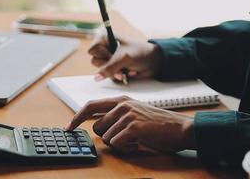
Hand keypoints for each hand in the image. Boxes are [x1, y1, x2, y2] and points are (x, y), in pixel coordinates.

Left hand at [66, 96, 194, 152]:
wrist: (181, 128)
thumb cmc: (158, 123)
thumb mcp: (135, 112)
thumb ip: (116, 115)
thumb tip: (97, 125)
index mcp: (120, 101)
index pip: (90, 106)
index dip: (77, 117)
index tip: (69, 127)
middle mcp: (122, 105)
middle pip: (97, 127)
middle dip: (107, 137)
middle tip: (124, 138)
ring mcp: (127, 115)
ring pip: (107, 138)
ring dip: (119, 143)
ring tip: (135, 140)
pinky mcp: (134, 128)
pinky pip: (117, 144)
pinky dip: (125, 149)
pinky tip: (137, 144)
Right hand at [88, 33, 163, 81]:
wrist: (153, 62)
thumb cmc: (140, 53)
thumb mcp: (124, 58)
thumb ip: (109, 68)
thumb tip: (96, 77)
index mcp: (105, 38)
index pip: (92, 49)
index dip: (102, 54)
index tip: (112, 55)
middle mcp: (104, 48)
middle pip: (95, 61)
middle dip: (108, 66)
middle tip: (120, 65)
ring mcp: (108, 59)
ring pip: (100, 71)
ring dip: (113, 73)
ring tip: (124, 71)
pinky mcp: (112, 68)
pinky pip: (107, 76)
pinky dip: (116, 76)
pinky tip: (125, 73)